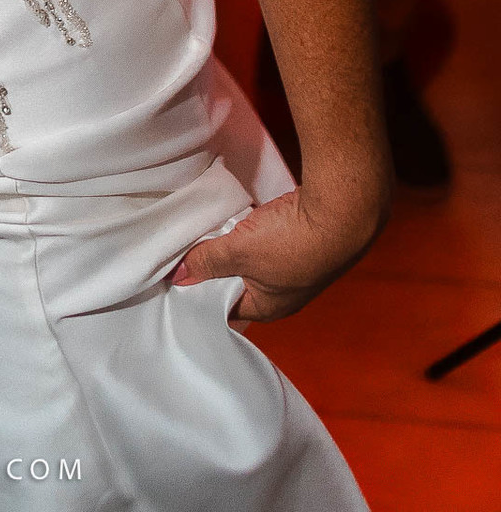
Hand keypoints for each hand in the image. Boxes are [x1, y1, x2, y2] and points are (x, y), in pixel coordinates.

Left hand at [170, 181, 386, 322]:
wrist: (343, 211)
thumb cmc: (293, 242)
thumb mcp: (239, 251)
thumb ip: (206, 261)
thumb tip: (177, 276)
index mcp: (268, 308)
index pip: (226, 309)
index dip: (201, 293)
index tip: (178, 277)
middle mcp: (284, 293)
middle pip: (238, 281)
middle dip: (217, 266)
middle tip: (187, 251)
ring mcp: (296, 266)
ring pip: (254, 258)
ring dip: (236, 244)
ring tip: (211, 230)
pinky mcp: (303, 239)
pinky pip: (269, 237)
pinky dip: (254, 228)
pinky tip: (240, 214)